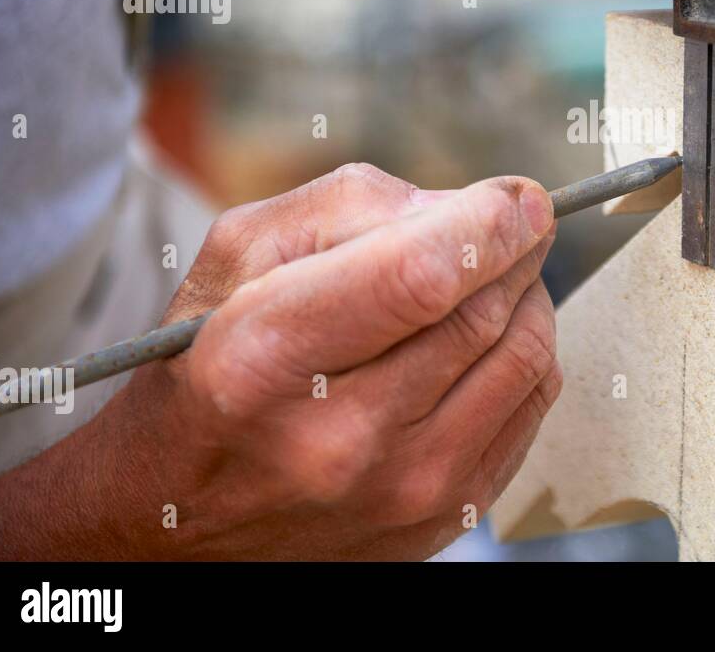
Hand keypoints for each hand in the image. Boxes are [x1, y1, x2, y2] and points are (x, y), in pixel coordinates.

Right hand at [0, 164, 560, 559]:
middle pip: (483, 312)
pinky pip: (533, 407)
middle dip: (514, 248)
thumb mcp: (237, 257)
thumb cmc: (208, 360)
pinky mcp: (444, 518)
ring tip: (490, 279)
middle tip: (508, 221)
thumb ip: (349, 206)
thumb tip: (469, 207)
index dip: (489, 223)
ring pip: (526, 357)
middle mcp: (336, 439)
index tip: (518, 196)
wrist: (181, 515)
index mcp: (264, 359)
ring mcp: (398, 490)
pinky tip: (483, 341)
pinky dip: (524, 355)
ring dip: (526, 297)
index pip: (422, 277)